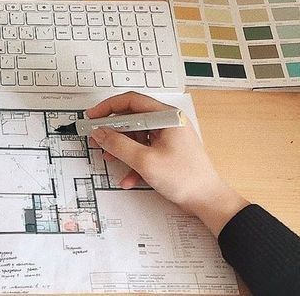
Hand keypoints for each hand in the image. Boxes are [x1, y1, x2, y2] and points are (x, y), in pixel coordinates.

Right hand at [86, 92, 247, 235]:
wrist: (209, 203)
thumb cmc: (185, 179)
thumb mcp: (145, 161)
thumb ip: (118, 144)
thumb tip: (99, 133)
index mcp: (167, 117)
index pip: (131, 101)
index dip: (108, 107)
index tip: (93, 116)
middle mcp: (168, 123)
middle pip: (132, 118)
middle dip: (112, 131)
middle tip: (96, 138)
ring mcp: (168, 137)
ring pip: (136, 135)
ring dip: (121, 148)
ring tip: (109, 159)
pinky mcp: (168, 151)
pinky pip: (145, 150)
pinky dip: (134, 162)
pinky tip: (128, 178)